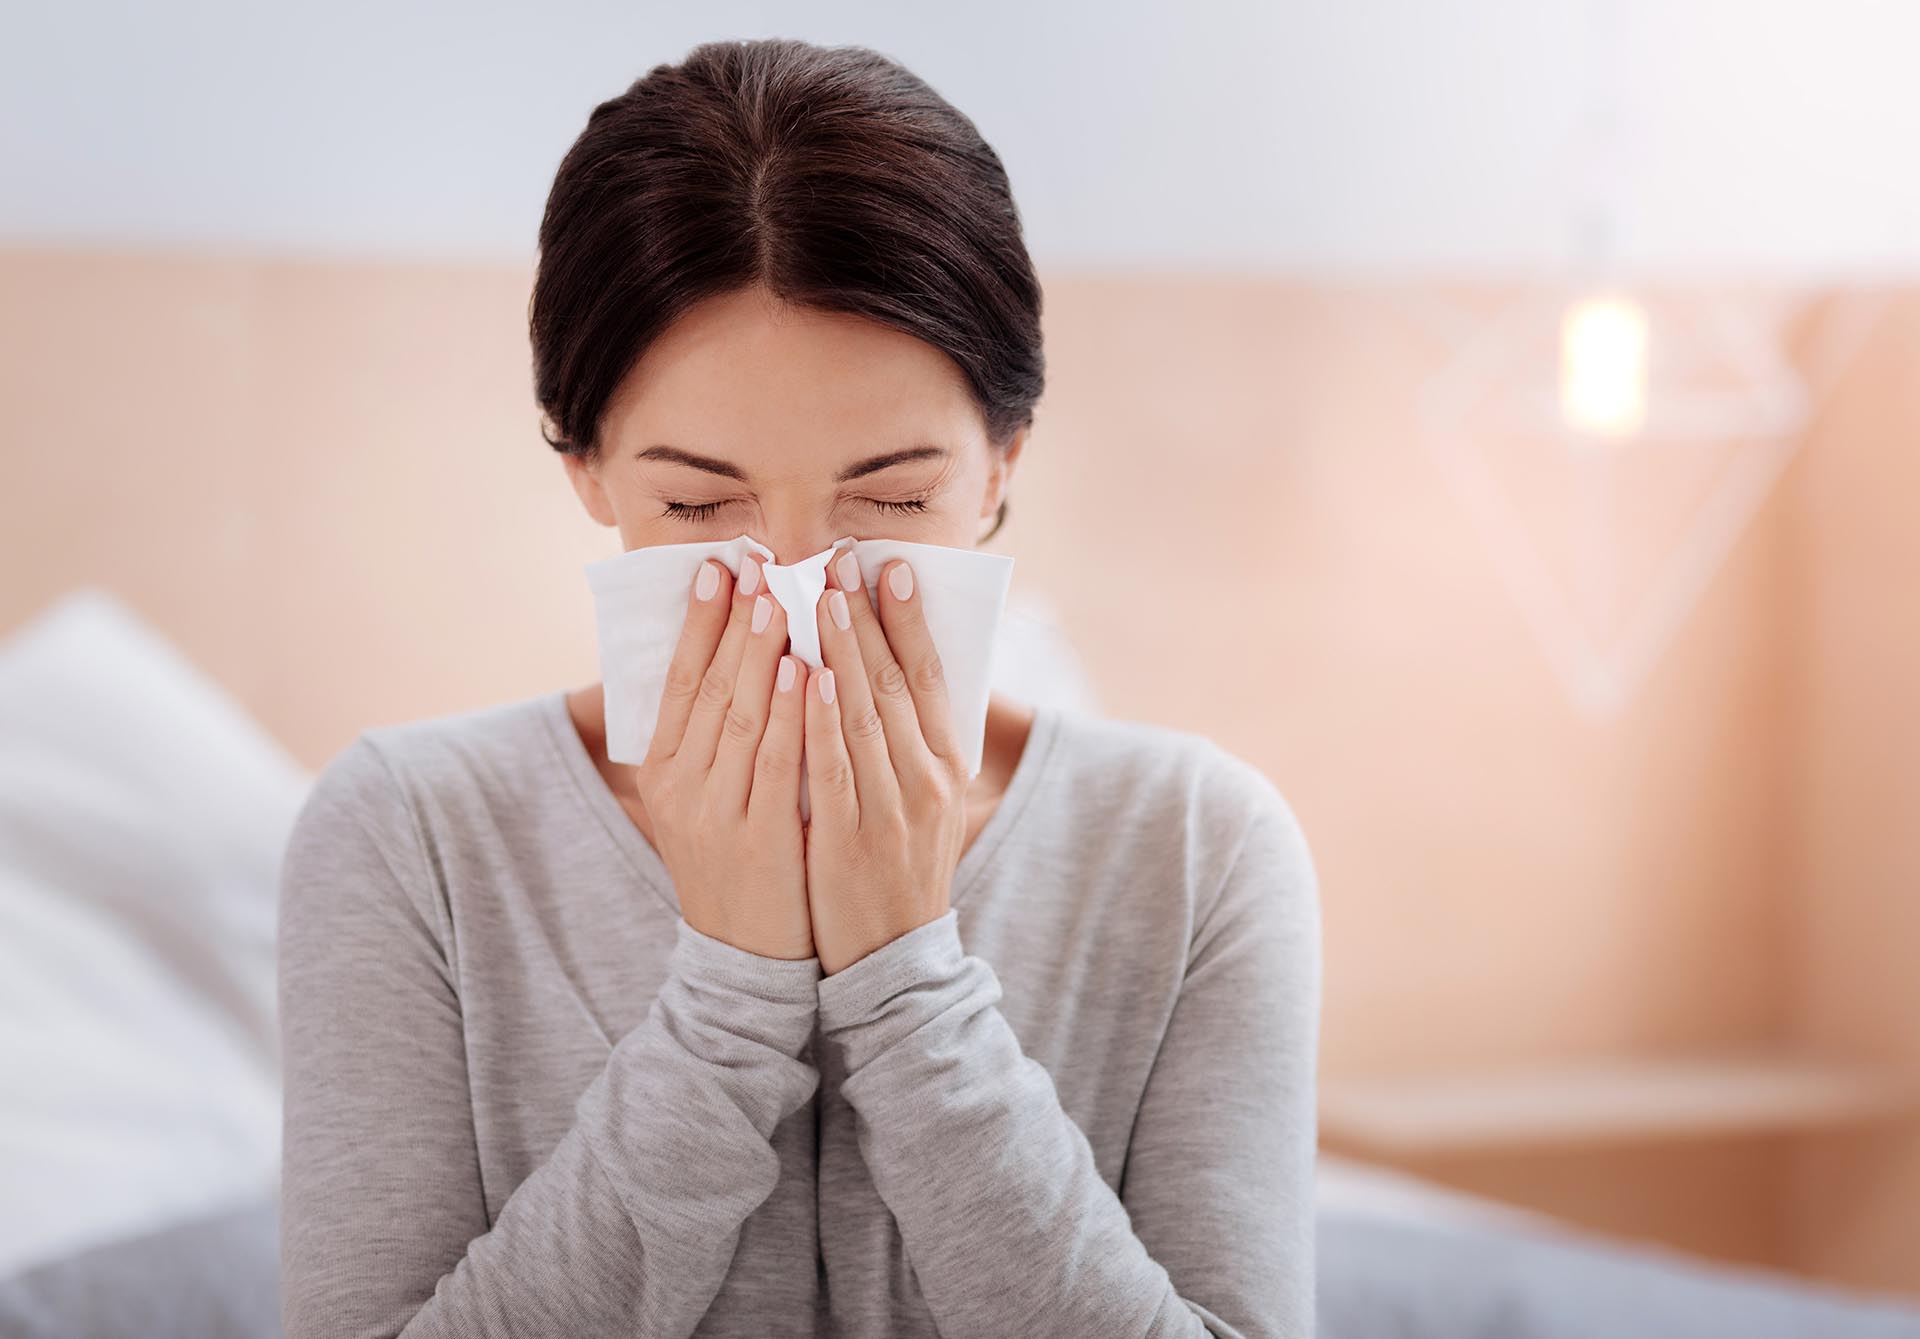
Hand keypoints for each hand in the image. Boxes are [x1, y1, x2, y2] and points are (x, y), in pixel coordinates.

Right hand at [633, 554, 813, 959]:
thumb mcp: (705, 798)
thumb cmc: (736, 861)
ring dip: (763, 654)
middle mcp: (681, 787)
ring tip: (781, 599)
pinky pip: (778, 766)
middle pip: (709, 688)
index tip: (718, 567)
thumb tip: (733, 654)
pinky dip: (794, 716)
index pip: (679, 680)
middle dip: (734, 621)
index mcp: (663, 770)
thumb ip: (713, 736)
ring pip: (742, 718)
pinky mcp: (760, 841)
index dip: (698, 621)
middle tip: (757, 564)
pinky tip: (809, 673)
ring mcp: (718, 814)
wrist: (745, 959)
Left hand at [802, 543, 968, 975]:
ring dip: (841, 651)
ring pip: (863, 715)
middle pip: (896, 683)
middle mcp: (927, 780)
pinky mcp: (850, 838)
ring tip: (817, 596)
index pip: (930, 677)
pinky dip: (820, 720)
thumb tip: (898, 670)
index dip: (910, 620)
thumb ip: (913, 741)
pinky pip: (832, 768)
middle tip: (839, 560)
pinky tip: (806, 677)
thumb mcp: (926, 802)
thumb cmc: (900, 868)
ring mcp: (890, 809)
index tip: (891, 568)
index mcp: (947, 766)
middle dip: (866, 617)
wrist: (892, 958)